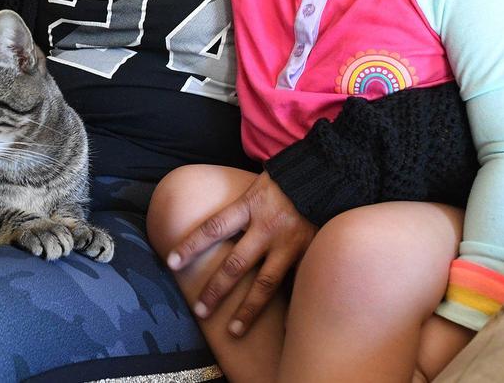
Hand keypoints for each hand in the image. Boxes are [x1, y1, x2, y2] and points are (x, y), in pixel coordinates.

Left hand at [167, 171, 316, 336]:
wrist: (332, 172)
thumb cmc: (289, 178)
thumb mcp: (258, 186)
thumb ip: (242, 208)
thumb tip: (218, 227)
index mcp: (250, 206)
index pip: (213, 228)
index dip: (191, 245)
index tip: (171, 262)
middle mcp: (268, 227)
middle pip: (235, 264)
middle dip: (215, 290)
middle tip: (199, 311)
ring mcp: (291, 243)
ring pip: (265, 283)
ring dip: (248, 310)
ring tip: (234, 330)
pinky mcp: (311, 253)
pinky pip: (298, 286)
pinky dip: (291, 309)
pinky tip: (284, 332)